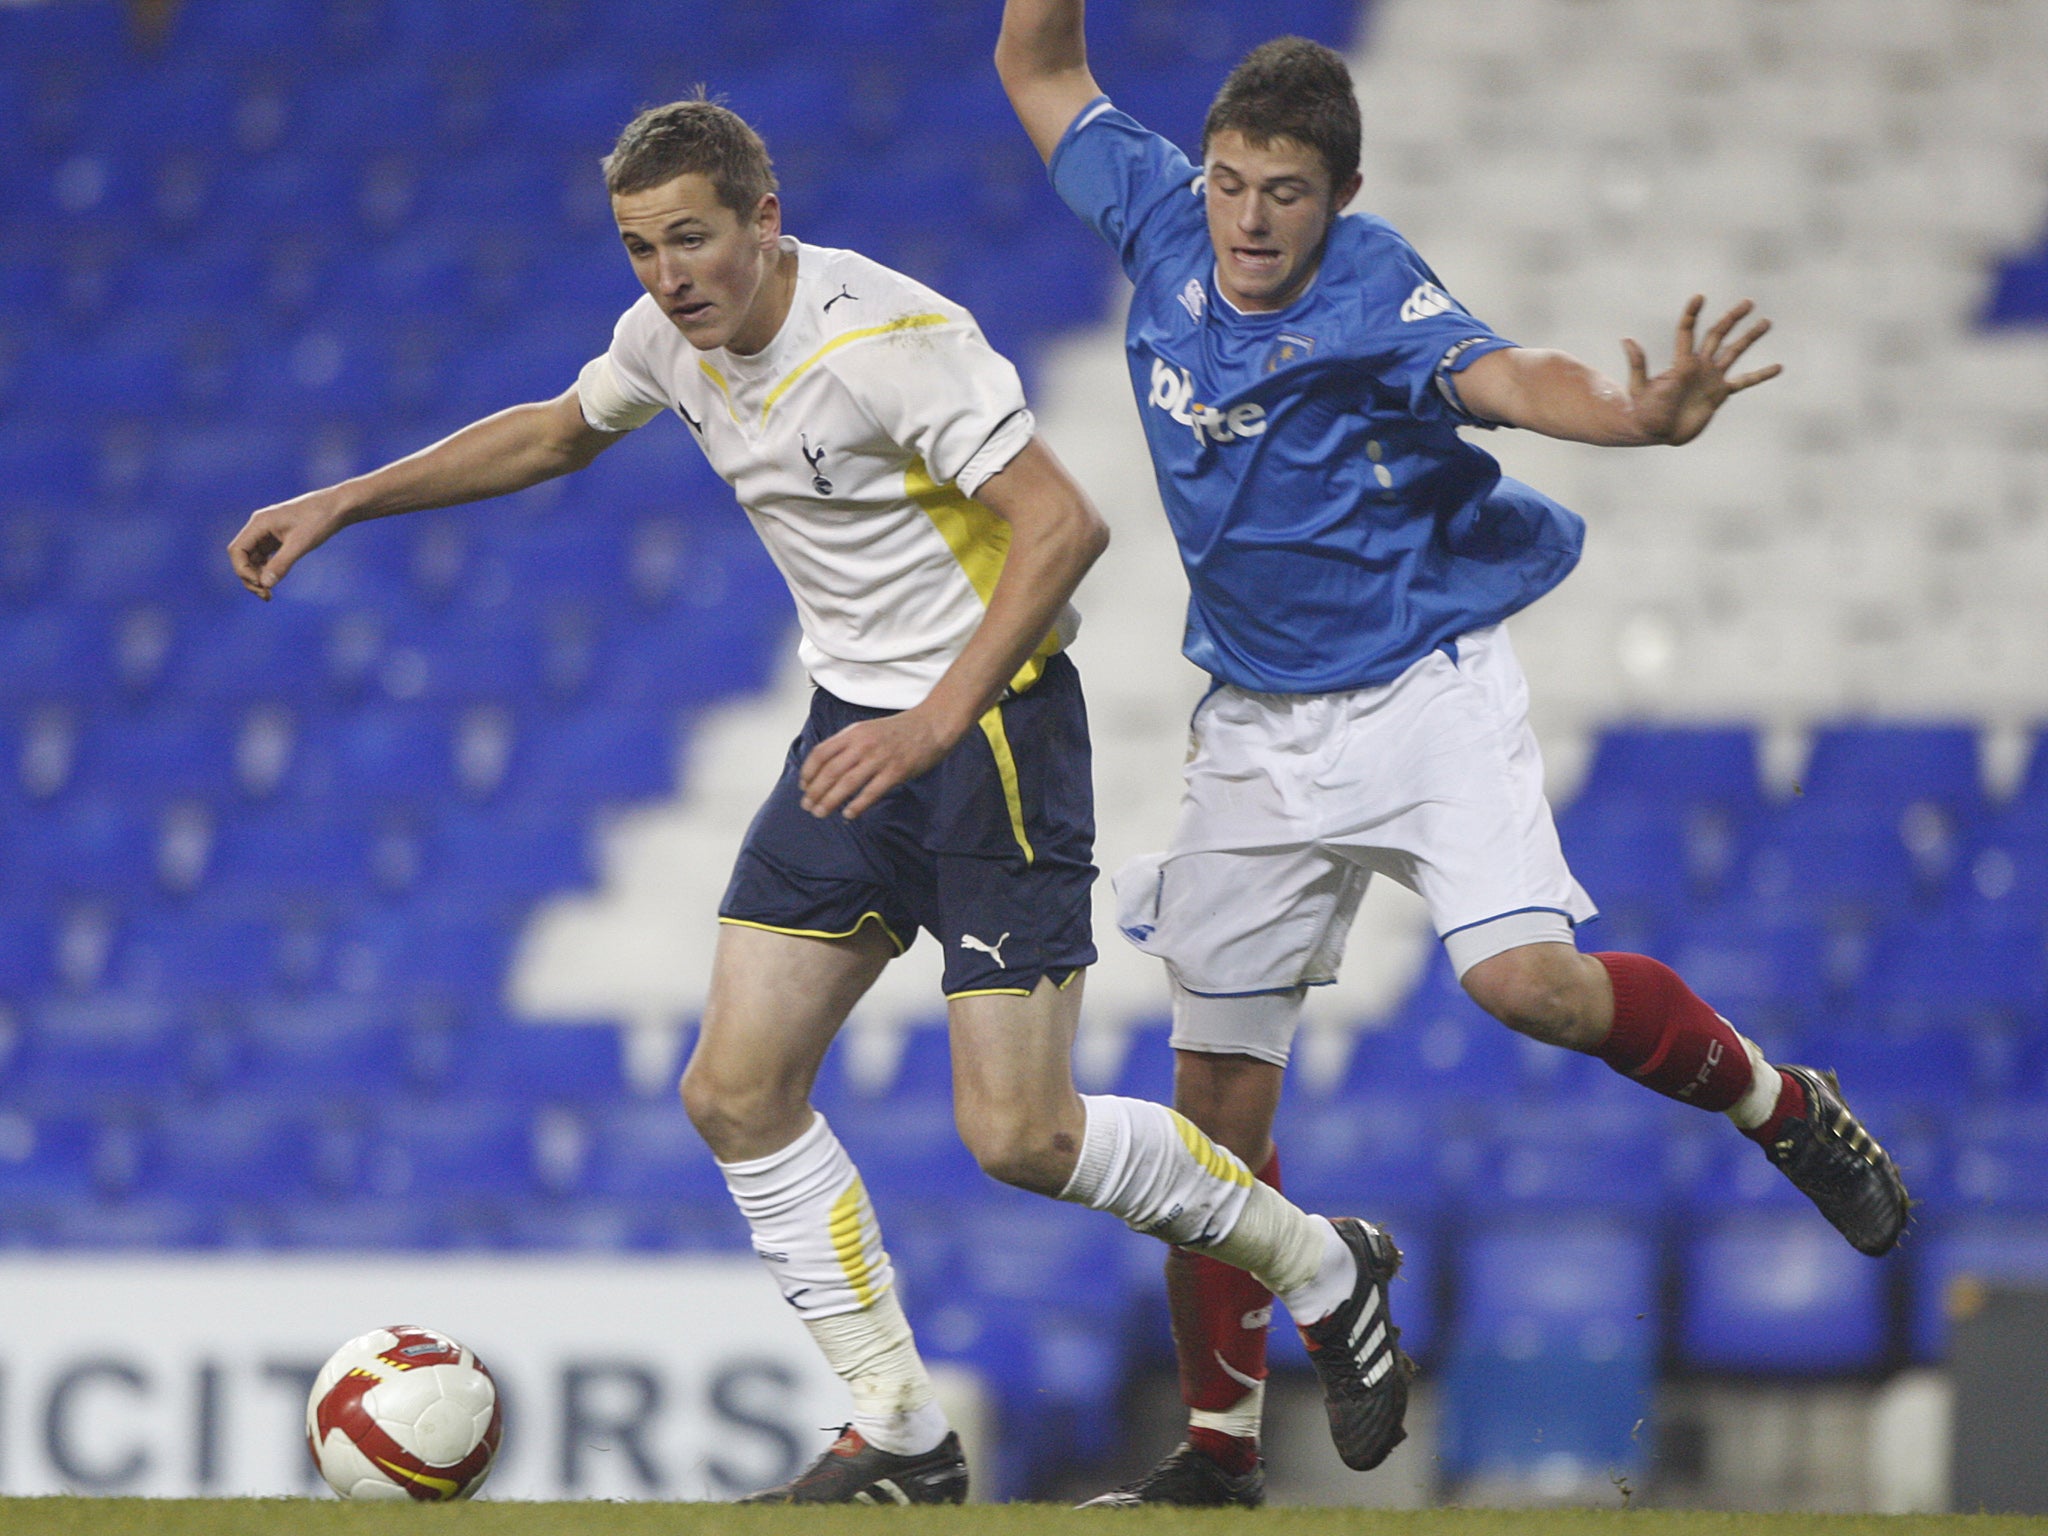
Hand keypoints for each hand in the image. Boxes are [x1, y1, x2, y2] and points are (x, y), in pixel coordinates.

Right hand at [227, 489, 349, 599]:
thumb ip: (281, 564)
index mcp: (259, 523)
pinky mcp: (278, 537)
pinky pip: (265, 556)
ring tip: (269, 595)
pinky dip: (267, 570)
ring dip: (258, 576)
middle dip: (250, 577)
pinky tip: (275, 581)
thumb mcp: (300, 544)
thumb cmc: (320, 520)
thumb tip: (265, 585)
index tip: (260, 584)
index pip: (237, 550)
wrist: (338, 506)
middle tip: (265, 596)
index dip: (243, 570)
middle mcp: (259, 526)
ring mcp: (268, 532)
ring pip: (253, 558)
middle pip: (243, 556)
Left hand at [799, 707, 961, 819]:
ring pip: (847, 783)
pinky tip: (848, 814)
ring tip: (820, 813)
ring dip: (830, 801)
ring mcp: (880, 758)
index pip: (821, 753)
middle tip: (807, 806)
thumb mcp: (868, 729)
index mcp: (853, 732)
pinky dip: (858, 805)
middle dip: (815, 791)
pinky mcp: (896, 771)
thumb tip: (828, 767)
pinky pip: (872, 792)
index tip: (803, 786)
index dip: (808, 772)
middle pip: (830, 771)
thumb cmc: (900, 729)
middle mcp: (863, 744)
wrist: (933, 724)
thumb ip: (848, 744)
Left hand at [1622, 295, 1781, 445]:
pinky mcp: (1719, 394)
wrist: (1655, 432)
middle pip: (1717, 335)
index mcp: (1681, 363)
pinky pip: (1744, 382)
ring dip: (1749, 337)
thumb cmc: (1643, 411)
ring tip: (1766, 322)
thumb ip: (1638, 365)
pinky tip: (1778, 367)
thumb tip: (1627, 340)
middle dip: (1732, 319)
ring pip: (1734, 352)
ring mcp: (1711, 378)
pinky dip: (1760, 375)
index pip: (1687, 332)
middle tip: (1748, 302)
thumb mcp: (1638, 389)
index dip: (1692, 314)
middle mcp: (1698, 366)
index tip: (1699, 296)